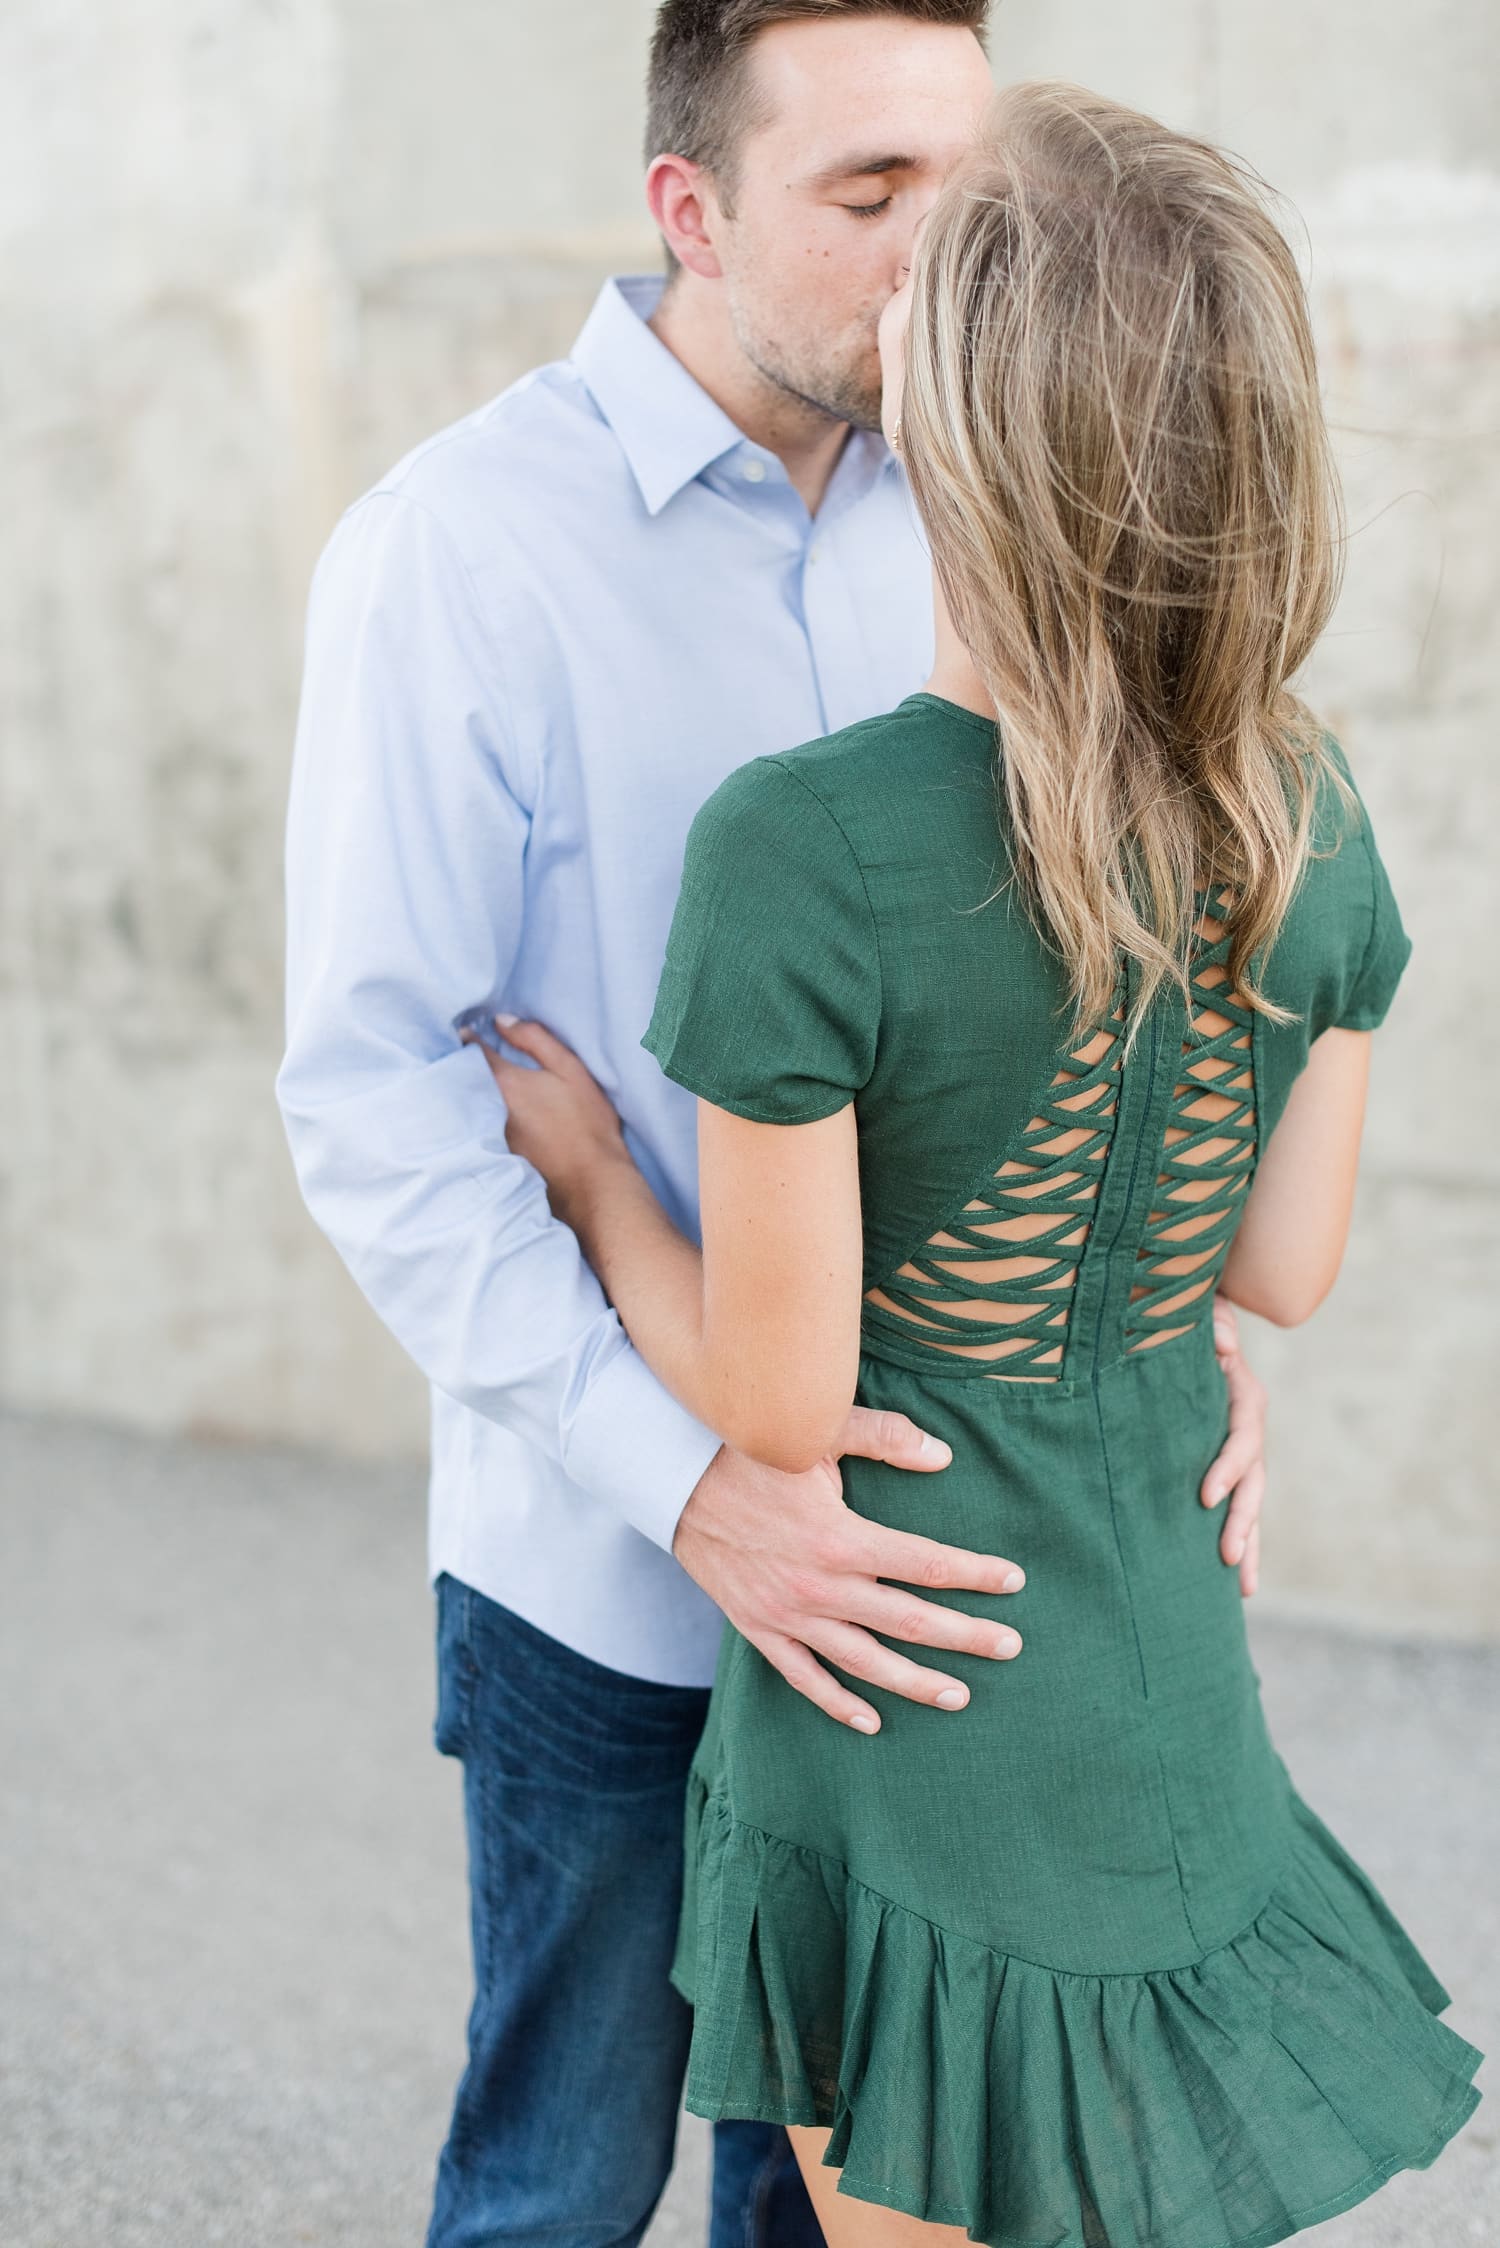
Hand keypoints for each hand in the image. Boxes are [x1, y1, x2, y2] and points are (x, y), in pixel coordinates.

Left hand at [462, 1014, 629, 1232]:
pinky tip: (493, 1113)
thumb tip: (502, 1020)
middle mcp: (487, 1107)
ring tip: (478, 1079)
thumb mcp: (570, 1070)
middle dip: (464, 1062)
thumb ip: (535, 1040)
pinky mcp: (494, 1153)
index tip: (468, 1029)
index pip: (472, 1050)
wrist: (591, 1181)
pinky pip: (477, 1124)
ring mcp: (487, 1133)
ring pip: (469, 1101)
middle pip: (464, 1076)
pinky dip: (480, 1114)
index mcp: (504, 1082)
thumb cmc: (587, 1123)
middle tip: (467, 1050)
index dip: (469, 1036)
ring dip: (471, 1089)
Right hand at [672, 1407, 1024, 1735]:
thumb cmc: (748, 1448)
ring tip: (959, 1695)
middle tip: (1010, 1647)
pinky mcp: (758, 1628)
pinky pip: (804, 1678)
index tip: (1014, 1581)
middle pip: (908, 1622)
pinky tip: (871, 1721)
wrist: (670, 1477)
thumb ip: (884, 1438)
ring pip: (863, 1662)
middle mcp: (819, 1587)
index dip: (974, 1575)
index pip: (925, 1564)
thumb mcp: (816, 1431)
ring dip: (914, 1682)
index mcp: (840, 1538)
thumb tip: (943, 1455)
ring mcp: (787, 1615)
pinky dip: (837, 1703)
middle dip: (965, 1636)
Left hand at [1201, 1297, 1265, 1596]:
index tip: (1205, 1498)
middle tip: (1229, 1557)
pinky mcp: (1225, 1466)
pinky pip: (1236, 1505)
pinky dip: (1239, 1538)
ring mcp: (1240, 1451)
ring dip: (1249, 1543)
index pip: (1243, 1438)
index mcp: (1244, 1396)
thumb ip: (1213, 1321)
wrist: (1187, 1326)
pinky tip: (1232, 1580)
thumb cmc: (1186, 1317)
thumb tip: (1222, 1345)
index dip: (1228, 1468)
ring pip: (1252, 1504)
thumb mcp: (1201, 1309)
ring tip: (1245, 1588)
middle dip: (1244, 1522)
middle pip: (1254, 1482)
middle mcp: (1248, 1428)